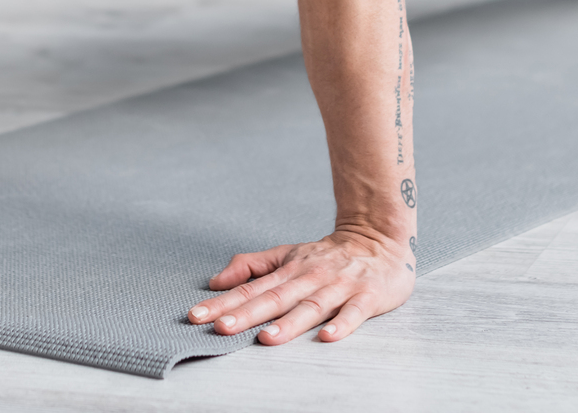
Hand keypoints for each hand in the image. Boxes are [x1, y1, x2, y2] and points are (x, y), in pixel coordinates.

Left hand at [185, 228, 415, 344]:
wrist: (380, 239)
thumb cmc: (329, 256)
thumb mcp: (287, 255)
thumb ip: (252, 267)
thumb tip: (216, 281)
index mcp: (289, 271)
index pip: (250, 289)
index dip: (223, 302)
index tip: (196, 315)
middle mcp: (310, 278)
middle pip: (275, 299)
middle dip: (247, 314)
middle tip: (221, 328)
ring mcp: (338, 287)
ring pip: (311, 307)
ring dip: (289, 323)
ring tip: (266, 338)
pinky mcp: (366, 297)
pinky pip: (354, 313)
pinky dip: (342, 325)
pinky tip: (327, 337)